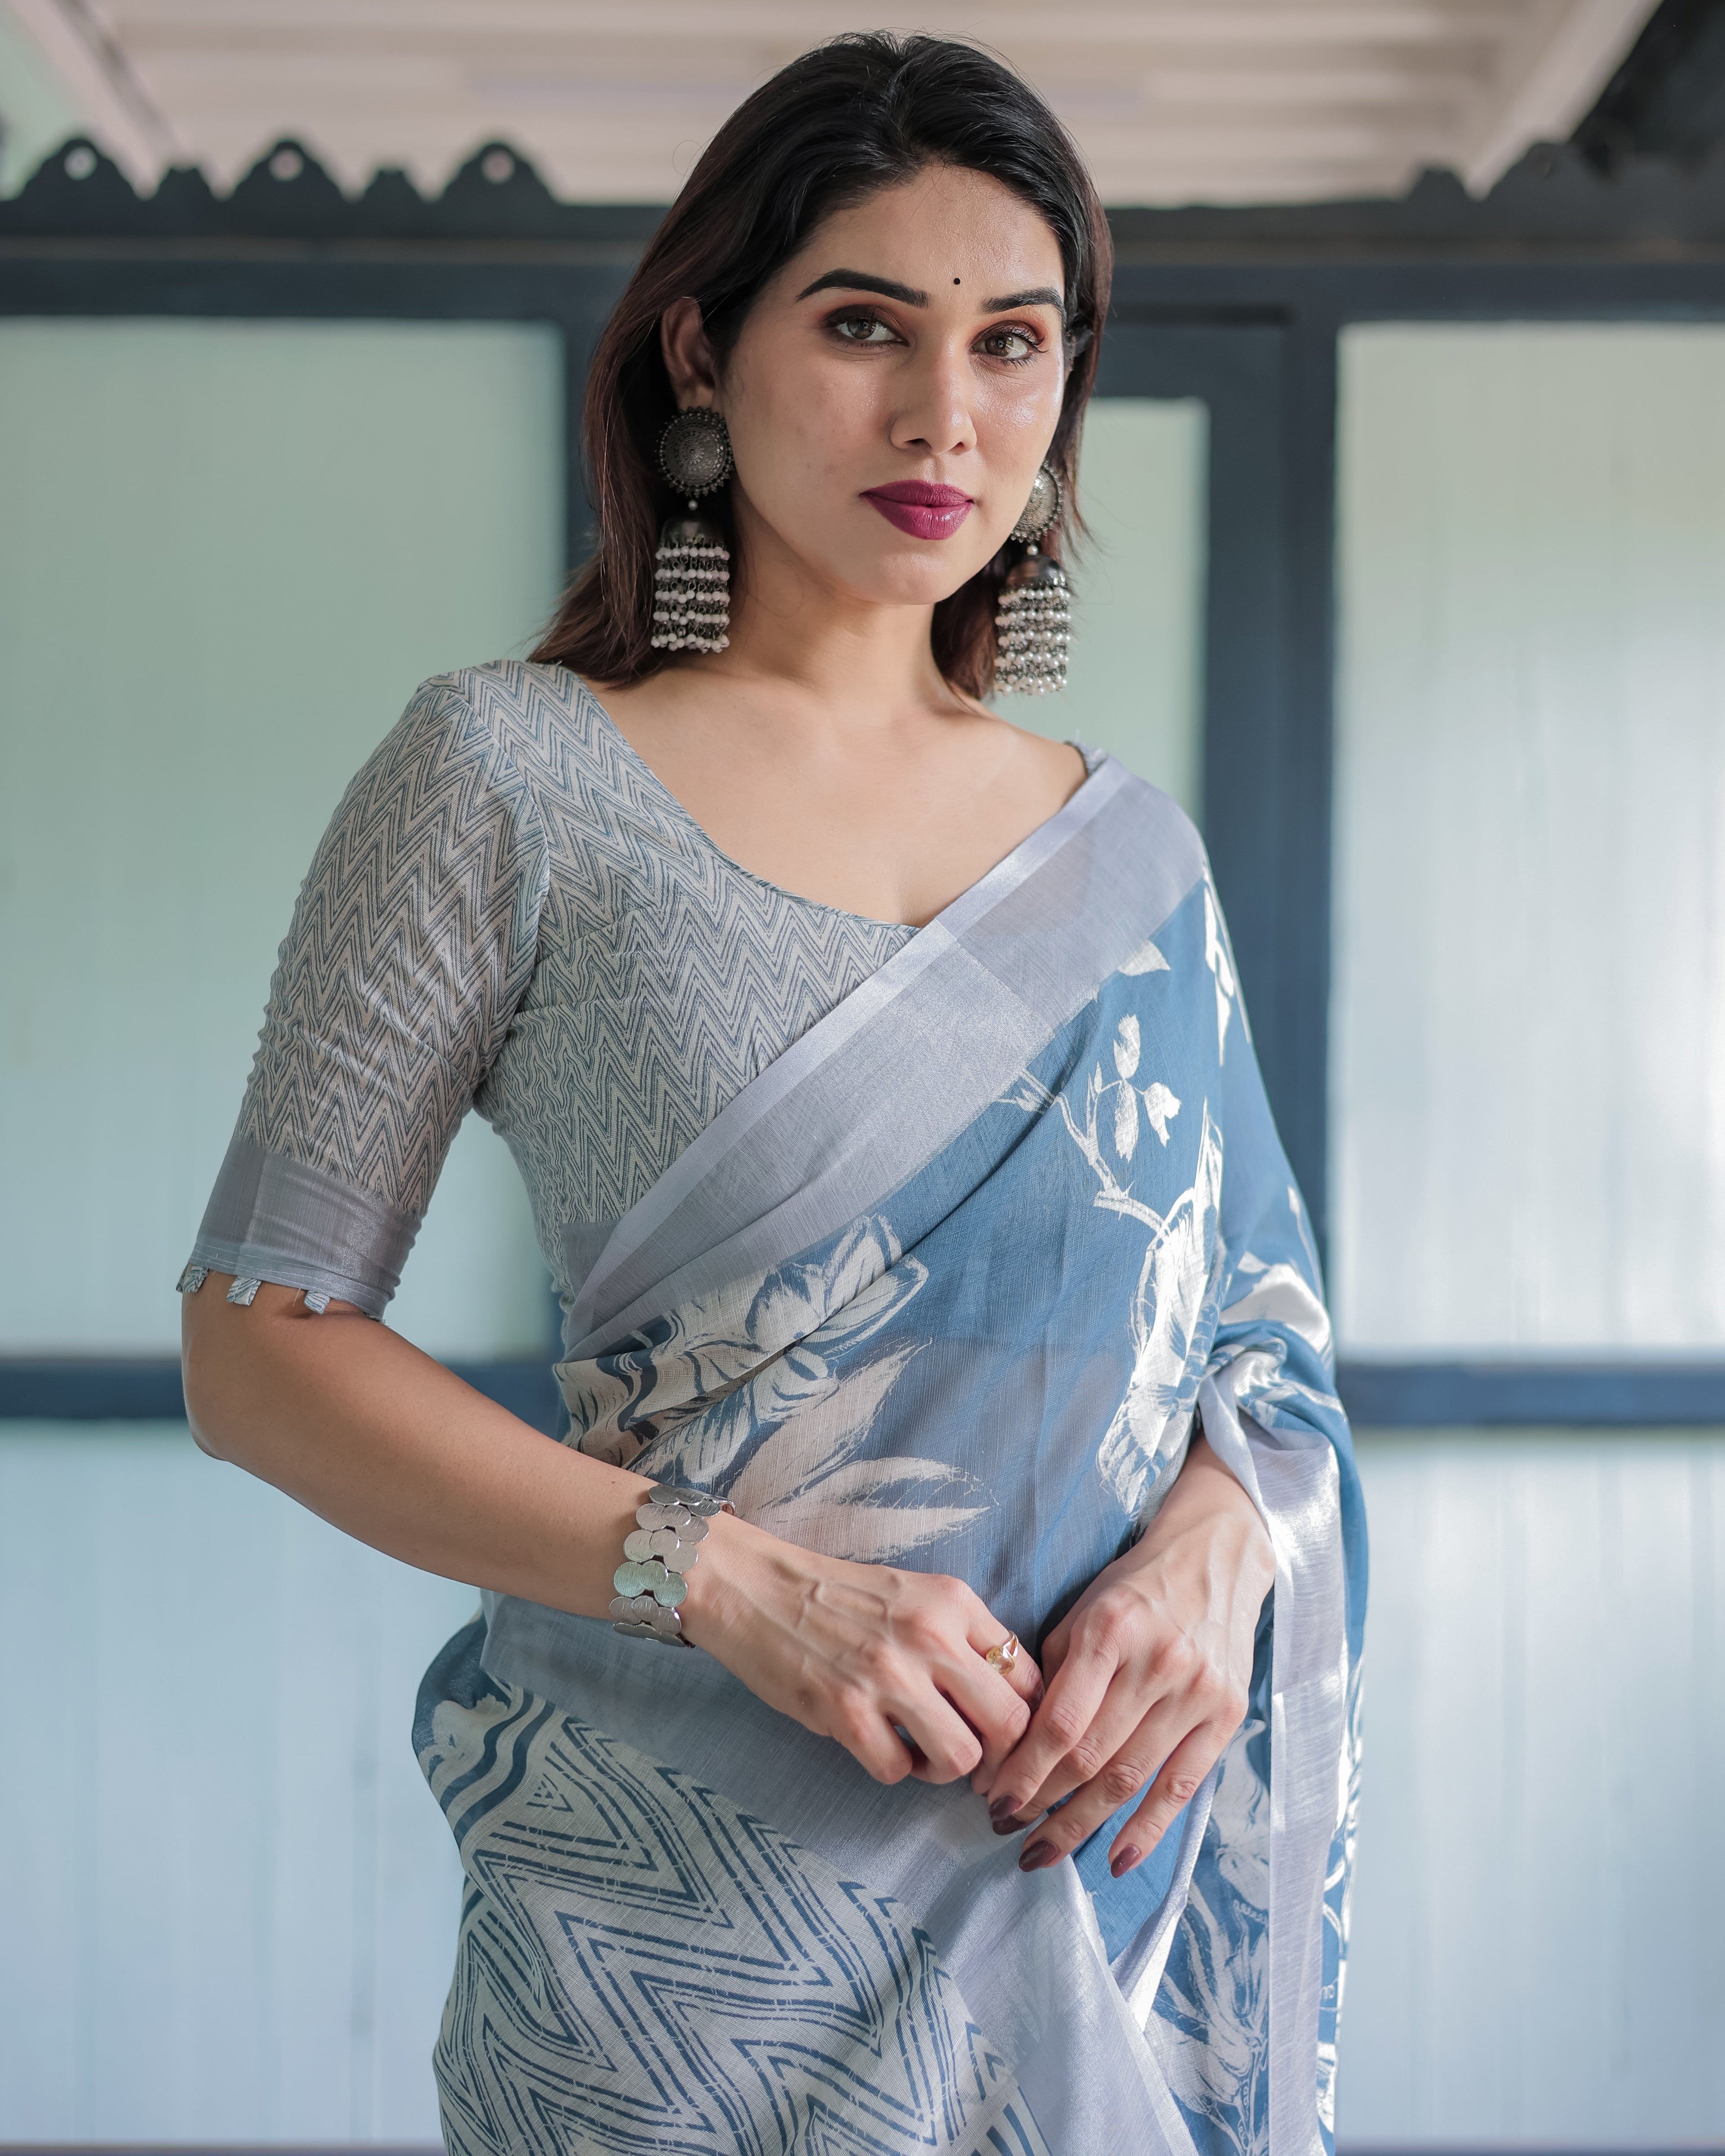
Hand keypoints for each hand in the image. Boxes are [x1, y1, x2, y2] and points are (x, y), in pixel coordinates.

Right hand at [681, 1514, 1042, 1786]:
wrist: (756, 1588)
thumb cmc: (841, 1597)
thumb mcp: (917, 1594)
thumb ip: (963, 1638)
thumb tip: (1009, 1702)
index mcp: (953, 1602)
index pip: (1028, 1675)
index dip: (1028, 1717)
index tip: (1007, 1733)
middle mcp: (929, 1637)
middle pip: (1011, 1724)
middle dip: (1001, 1757)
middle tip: (977, 1761)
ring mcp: (887, 1677)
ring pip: (961, 1758)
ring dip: (945, 1770)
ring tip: (922, 1754)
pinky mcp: (845, 1712)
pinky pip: (896, 1771)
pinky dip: (892, 1769)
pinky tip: (877, 1744)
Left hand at [976, 1436, 1272, 1877]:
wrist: (1215, 1557)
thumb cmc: (1134, 1588)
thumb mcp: (1083, 1613)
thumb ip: (1052, 1675)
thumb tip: (1012, 1746)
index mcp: (1110, 1632)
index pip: (1060, 1723)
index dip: (1022, 1771)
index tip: (991, 1799)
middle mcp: (1156, 1665)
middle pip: (1091, 1758)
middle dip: (1041, 1803)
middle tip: (1005, 1830)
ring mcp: (1197, 1693)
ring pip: (1130, 1779)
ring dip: (1081, 1825)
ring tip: (1043, 1852)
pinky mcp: (1226, 1716)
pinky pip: (1182, 1787)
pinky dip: (1147, 1830)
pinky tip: (1115, 1861)